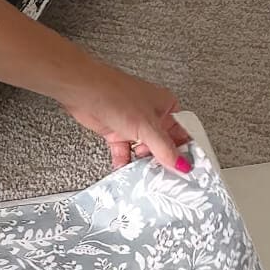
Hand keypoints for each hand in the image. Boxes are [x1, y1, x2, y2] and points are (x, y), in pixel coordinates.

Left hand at [61, 64, 191, 171]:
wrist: (82, 92)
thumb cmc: (115, 95)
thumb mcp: (147, 127)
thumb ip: (165, 149)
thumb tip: (182, 164)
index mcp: (166, 106)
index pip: (183, 133)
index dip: (185, 152)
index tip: (188, 170)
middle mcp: (151, 115)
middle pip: (163, 144)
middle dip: (163, 160)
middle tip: (166, 178)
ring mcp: (133, 123)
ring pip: (144, 149)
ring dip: (143, 163)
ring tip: (146, 176)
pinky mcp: (116, 131)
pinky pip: (125, 151)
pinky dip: (125, 162)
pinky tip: (126, 170)